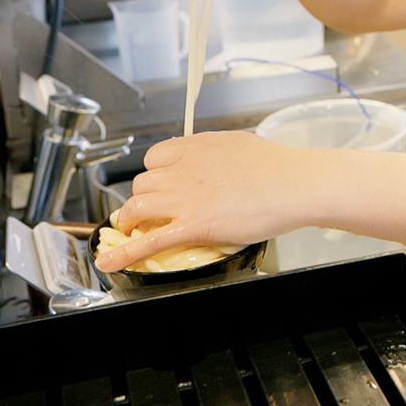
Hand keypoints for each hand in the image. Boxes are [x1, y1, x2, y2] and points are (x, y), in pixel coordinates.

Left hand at [93, 131, 308, 271]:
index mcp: (194, 147)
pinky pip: (149, 241)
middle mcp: (183, 169)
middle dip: (145, 198)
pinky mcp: (193, 226)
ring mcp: (185, 198)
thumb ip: (212, 150)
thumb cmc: (277, 166)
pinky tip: (109, 262)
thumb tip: (206, 156)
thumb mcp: (237, 143)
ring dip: (131, 221)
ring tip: (134, 230)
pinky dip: (124, 253)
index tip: (159, 183)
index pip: (154, 157)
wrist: (295, 184)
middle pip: (142, 184)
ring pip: (136, 208)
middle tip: (153, 211)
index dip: (154, 173)